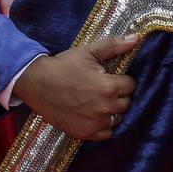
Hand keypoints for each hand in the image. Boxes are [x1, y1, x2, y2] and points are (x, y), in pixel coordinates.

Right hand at [13, 35, 139, 140]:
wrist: (36, 83)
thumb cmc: (63, 65)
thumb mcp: (88, 51)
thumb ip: (114, 45)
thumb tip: (136, 38)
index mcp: (108, 87)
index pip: (131, 85)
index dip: (121, 79)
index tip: (109, 77)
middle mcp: (105, 108)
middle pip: (126, 103)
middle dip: (117, 95)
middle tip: (101, 88)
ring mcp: (95, 123)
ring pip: (117, 118)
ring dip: (111, 111)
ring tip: (97, 101)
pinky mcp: (85, 133)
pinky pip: (106, 134)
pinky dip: (102, 126)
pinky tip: (93, 115)